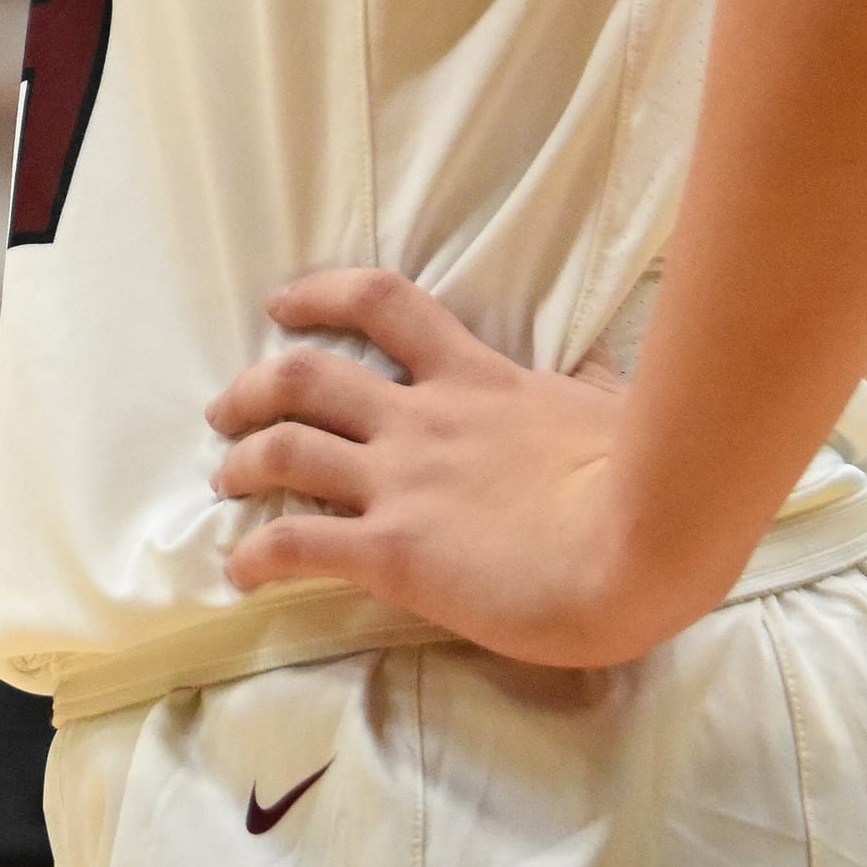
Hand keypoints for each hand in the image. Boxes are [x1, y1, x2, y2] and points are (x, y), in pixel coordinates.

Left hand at [206, 266, 664, 666]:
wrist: (643, 537)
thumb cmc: (643, 474)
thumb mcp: (612, 404)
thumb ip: (587, 386)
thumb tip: (594, 373)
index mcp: (476, 377)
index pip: (385, 304)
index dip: (322, 293)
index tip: (282, 303)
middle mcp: (423, 419)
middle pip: (309, 376)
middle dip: (256, 387)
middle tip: (227, 408)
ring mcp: (402, 483)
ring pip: (289, 451)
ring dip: (243, 461)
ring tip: (223, 479)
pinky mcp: (394, 552)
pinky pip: (300, 545)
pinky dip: (256, 556)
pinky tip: (238, 573)